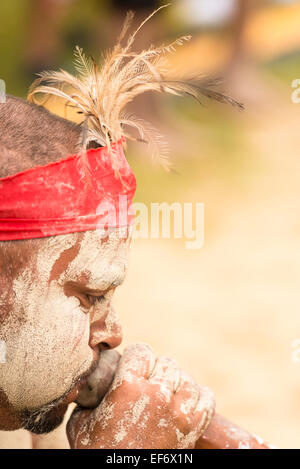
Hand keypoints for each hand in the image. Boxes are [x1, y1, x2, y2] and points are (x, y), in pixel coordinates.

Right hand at [67, 343, 214, 448]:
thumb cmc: (97, 454)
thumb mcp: (80, 423)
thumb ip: (87, 398)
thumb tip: (89, 384)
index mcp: (127, 387)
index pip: (141, 351)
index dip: (136, 356)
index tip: (133, 364)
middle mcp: (156, 395)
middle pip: (166, 362)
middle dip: (156, 369)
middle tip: (148, 382)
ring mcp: (178, 412)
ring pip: (186, 379)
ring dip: (176, 383)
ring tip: (166, 393)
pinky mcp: (192, 429)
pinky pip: (206, 399)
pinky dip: (199, 397)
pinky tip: (186, 402)